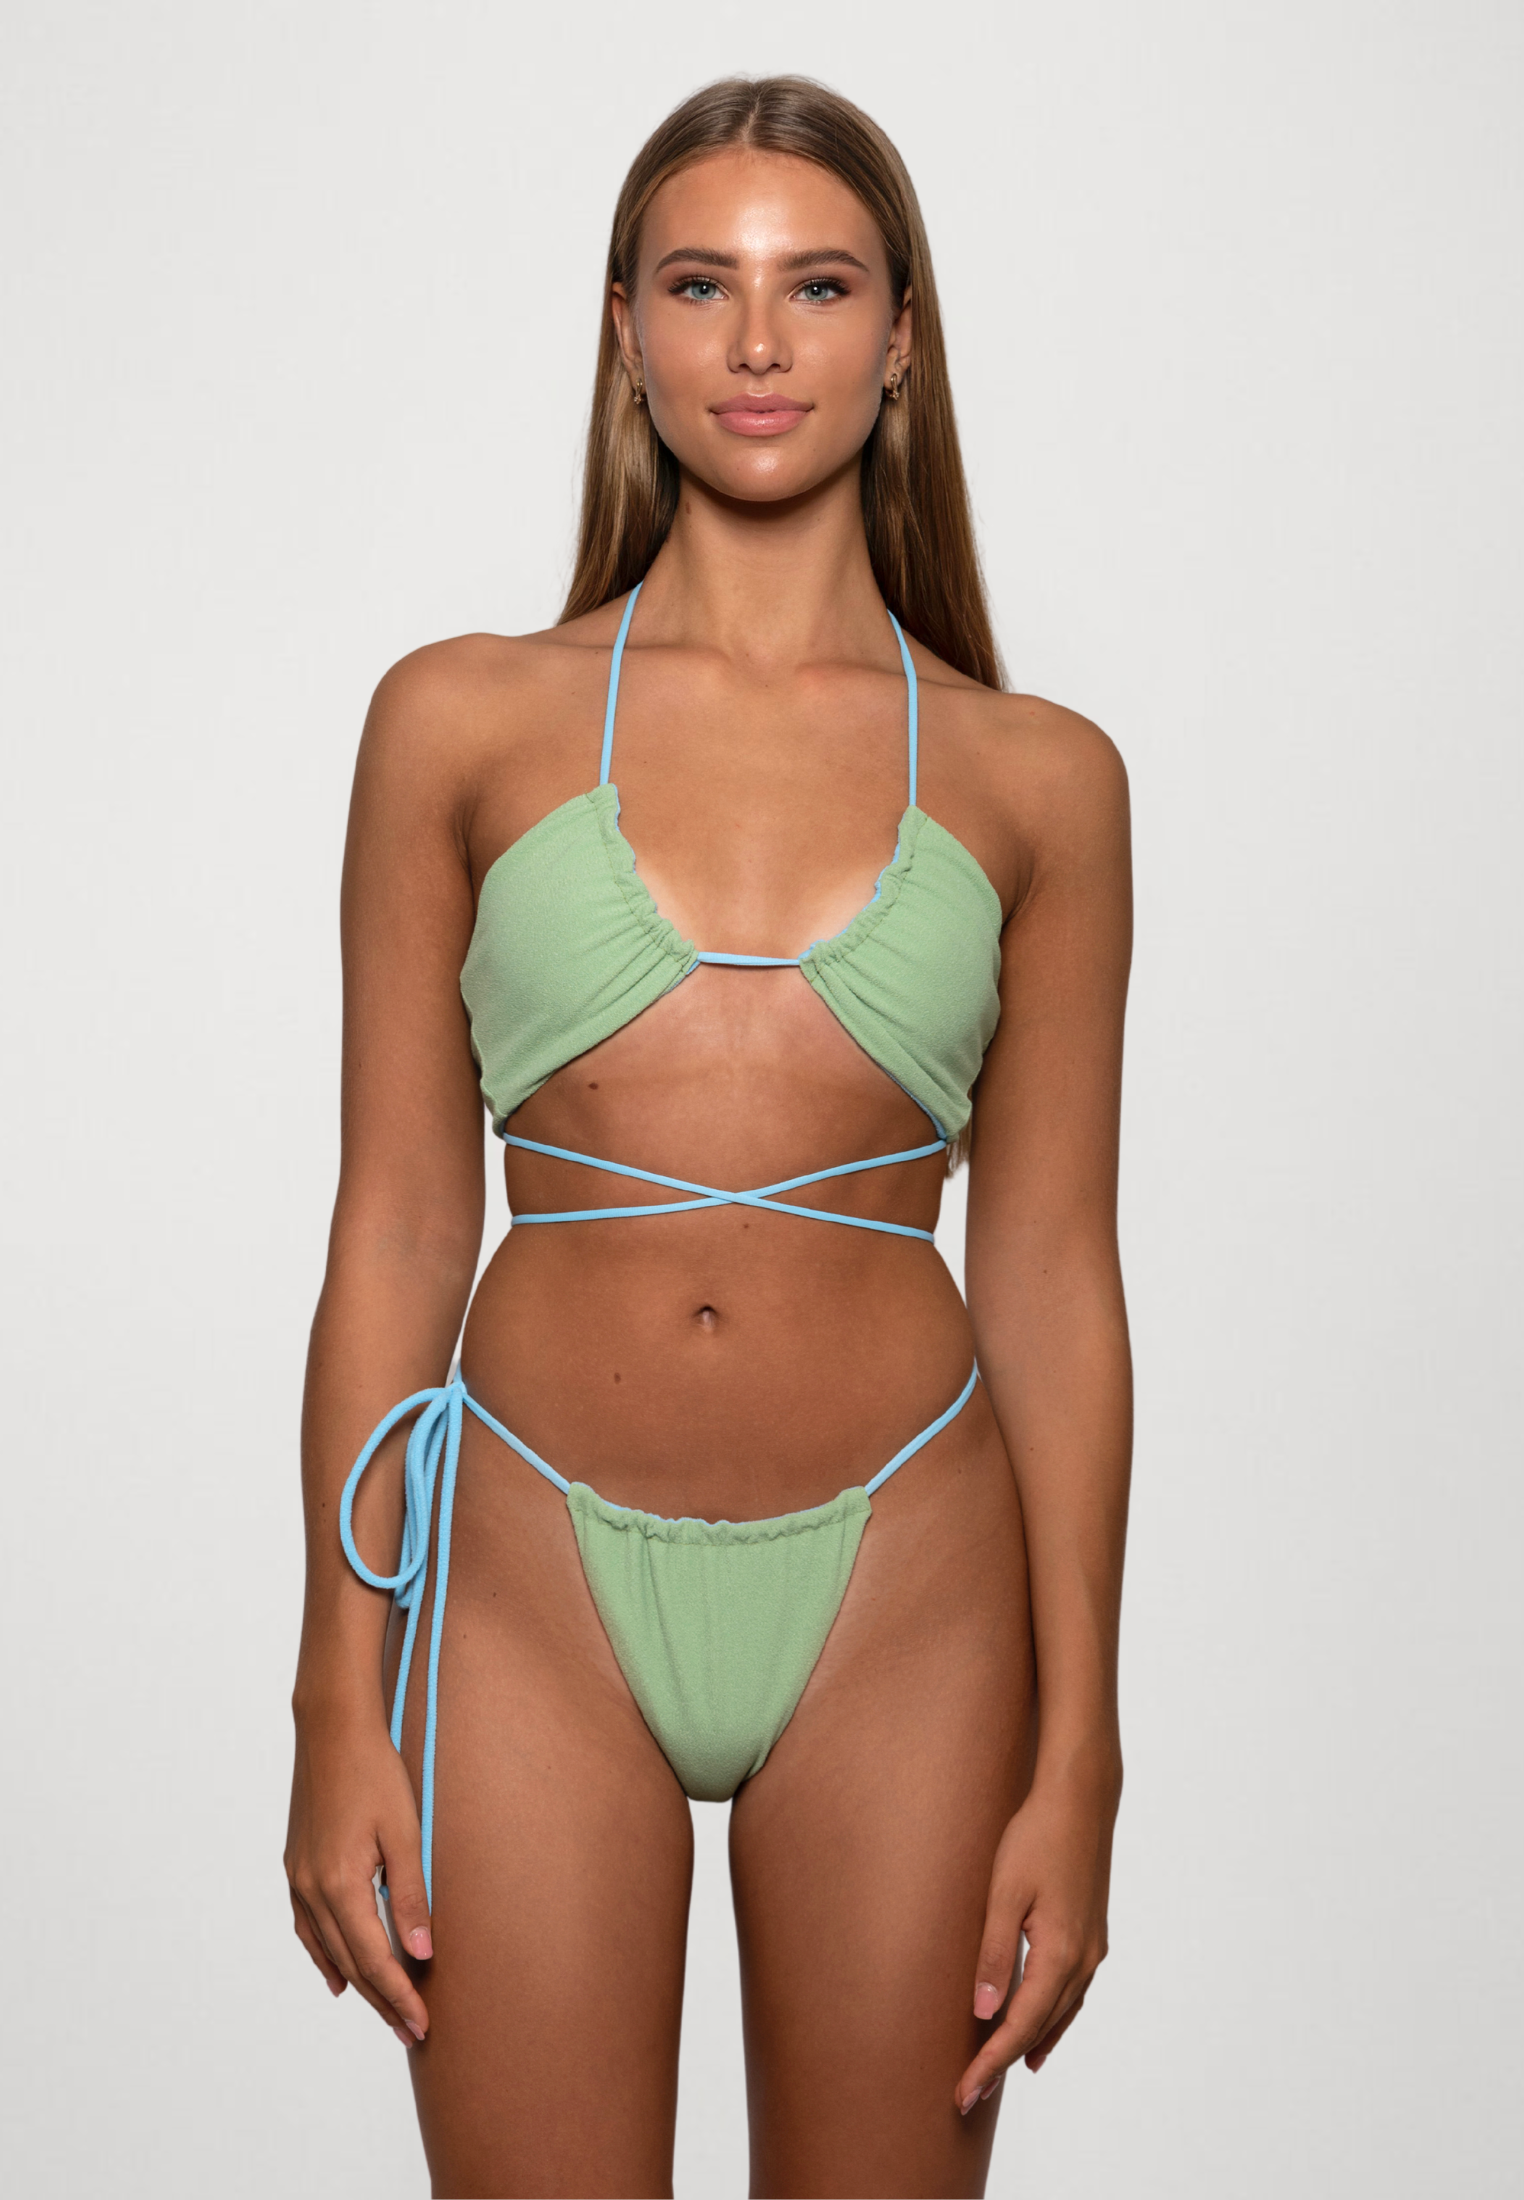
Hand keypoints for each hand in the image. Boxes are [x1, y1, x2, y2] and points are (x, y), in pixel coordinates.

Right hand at [284, 1701, 432, 2048]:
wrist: (332, 1729)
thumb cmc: (376, 1773)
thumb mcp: (405, 1832)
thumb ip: (411, 1895)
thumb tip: (422, 1953)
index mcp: (340, 1885)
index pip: (376, 1959)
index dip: (400, 1995)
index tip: (423, 2025)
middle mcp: (312, 1890)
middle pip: (352, 1963)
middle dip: (384, 2000)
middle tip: (412, 2032)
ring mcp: (298, 1880)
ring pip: (328, 1949)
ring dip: (358, 1983)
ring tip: (385, 2010)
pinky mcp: (295, 1867)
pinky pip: (307, 1928)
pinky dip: (325, 1955)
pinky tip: (338, 1975)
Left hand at [954, 1771, 1116, 2112]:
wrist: (1081, 1800)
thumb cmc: (1036, 1838)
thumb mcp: (1004, 1893)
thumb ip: (994, 1954)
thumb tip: (983, 2014)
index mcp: (1060, 1955)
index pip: (1018, 2027)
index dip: (990, 2063)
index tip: (964, 2094)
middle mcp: (1083, 1961)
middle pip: (1039, 2028)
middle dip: (1003, 2062)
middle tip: (970, 2095)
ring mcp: (1093, 1950)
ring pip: (1059, 2015)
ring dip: (1028, 2044)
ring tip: (1001, 2073)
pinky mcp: (1092, 1935)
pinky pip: (1070, 1995)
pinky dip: (1051, 2020)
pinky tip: (1039, 2029)